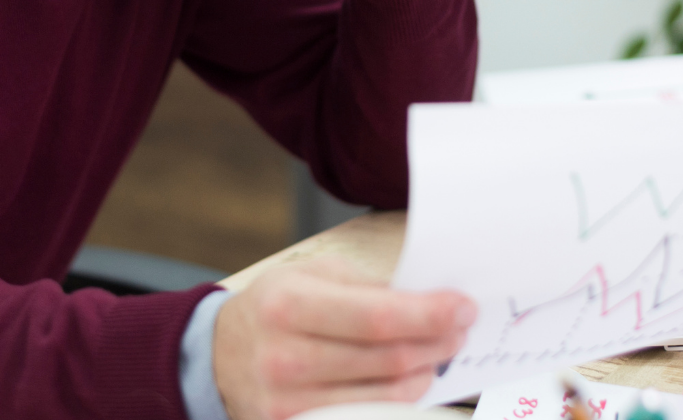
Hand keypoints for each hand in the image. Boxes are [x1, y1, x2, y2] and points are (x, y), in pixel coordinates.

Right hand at [213, 257, 475, 419]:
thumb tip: (431, 302)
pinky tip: (409, 380)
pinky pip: (367, 418)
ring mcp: (288, 404)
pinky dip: (398, 401)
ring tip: (437, 354)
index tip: (463, 307)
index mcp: (289, 305)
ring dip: (426, 374)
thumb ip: (368, 287)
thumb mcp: (312, 277)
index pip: (377, 316)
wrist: (219, 355)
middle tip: (460, 329)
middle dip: (437, 342)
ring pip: (386, 397)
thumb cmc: (275, 308)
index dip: (429, 315)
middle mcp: (285, 358)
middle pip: (389, 360)